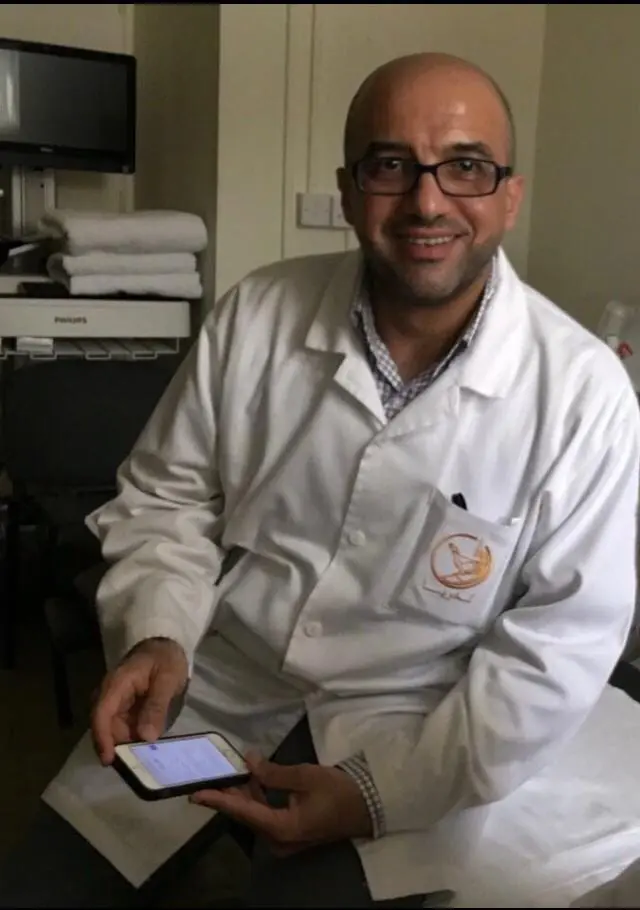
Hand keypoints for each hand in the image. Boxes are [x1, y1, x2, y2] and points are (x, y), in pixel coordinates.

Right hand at [91, 637, 187, 764]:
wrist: (166, 647)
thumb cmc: (166, 659)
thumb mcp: (167, 679)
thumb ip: (156, 705)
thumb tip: (146, 737)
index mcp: (116, 684)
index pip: (101, 714)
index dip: (102, 739)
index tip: (110, 761)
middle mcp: (110, 696)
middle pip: (106, 727)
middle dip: (118, 748)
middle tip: (138, 767)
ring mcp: (116, 704)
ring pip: (114, 732)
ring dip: (127, 746)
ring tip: (146, 762)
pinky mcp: (123, 711)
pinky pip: (124, 730)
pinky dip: (134, 740)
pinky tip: (147, 750)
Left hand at [190, 756, 372, 855]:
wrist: (368, 806)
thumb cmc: (338, 791)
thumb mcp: (305, 776)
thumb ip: (273, 772)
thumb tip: (249, 761)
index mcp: (281, 829)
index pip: (242, 812)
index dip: (218, 801)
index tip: (197, 794)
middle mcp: (279, 840)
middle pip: (246, 815)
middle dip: (231, 793)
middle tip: (215, 771)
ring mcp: (285, 839)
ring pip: (256, 815)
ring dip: (245, 794)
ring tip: (233, 770)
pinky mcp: (292, 833)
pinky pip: (267, 816)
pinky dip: (258, 799)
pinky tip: (254, 781)